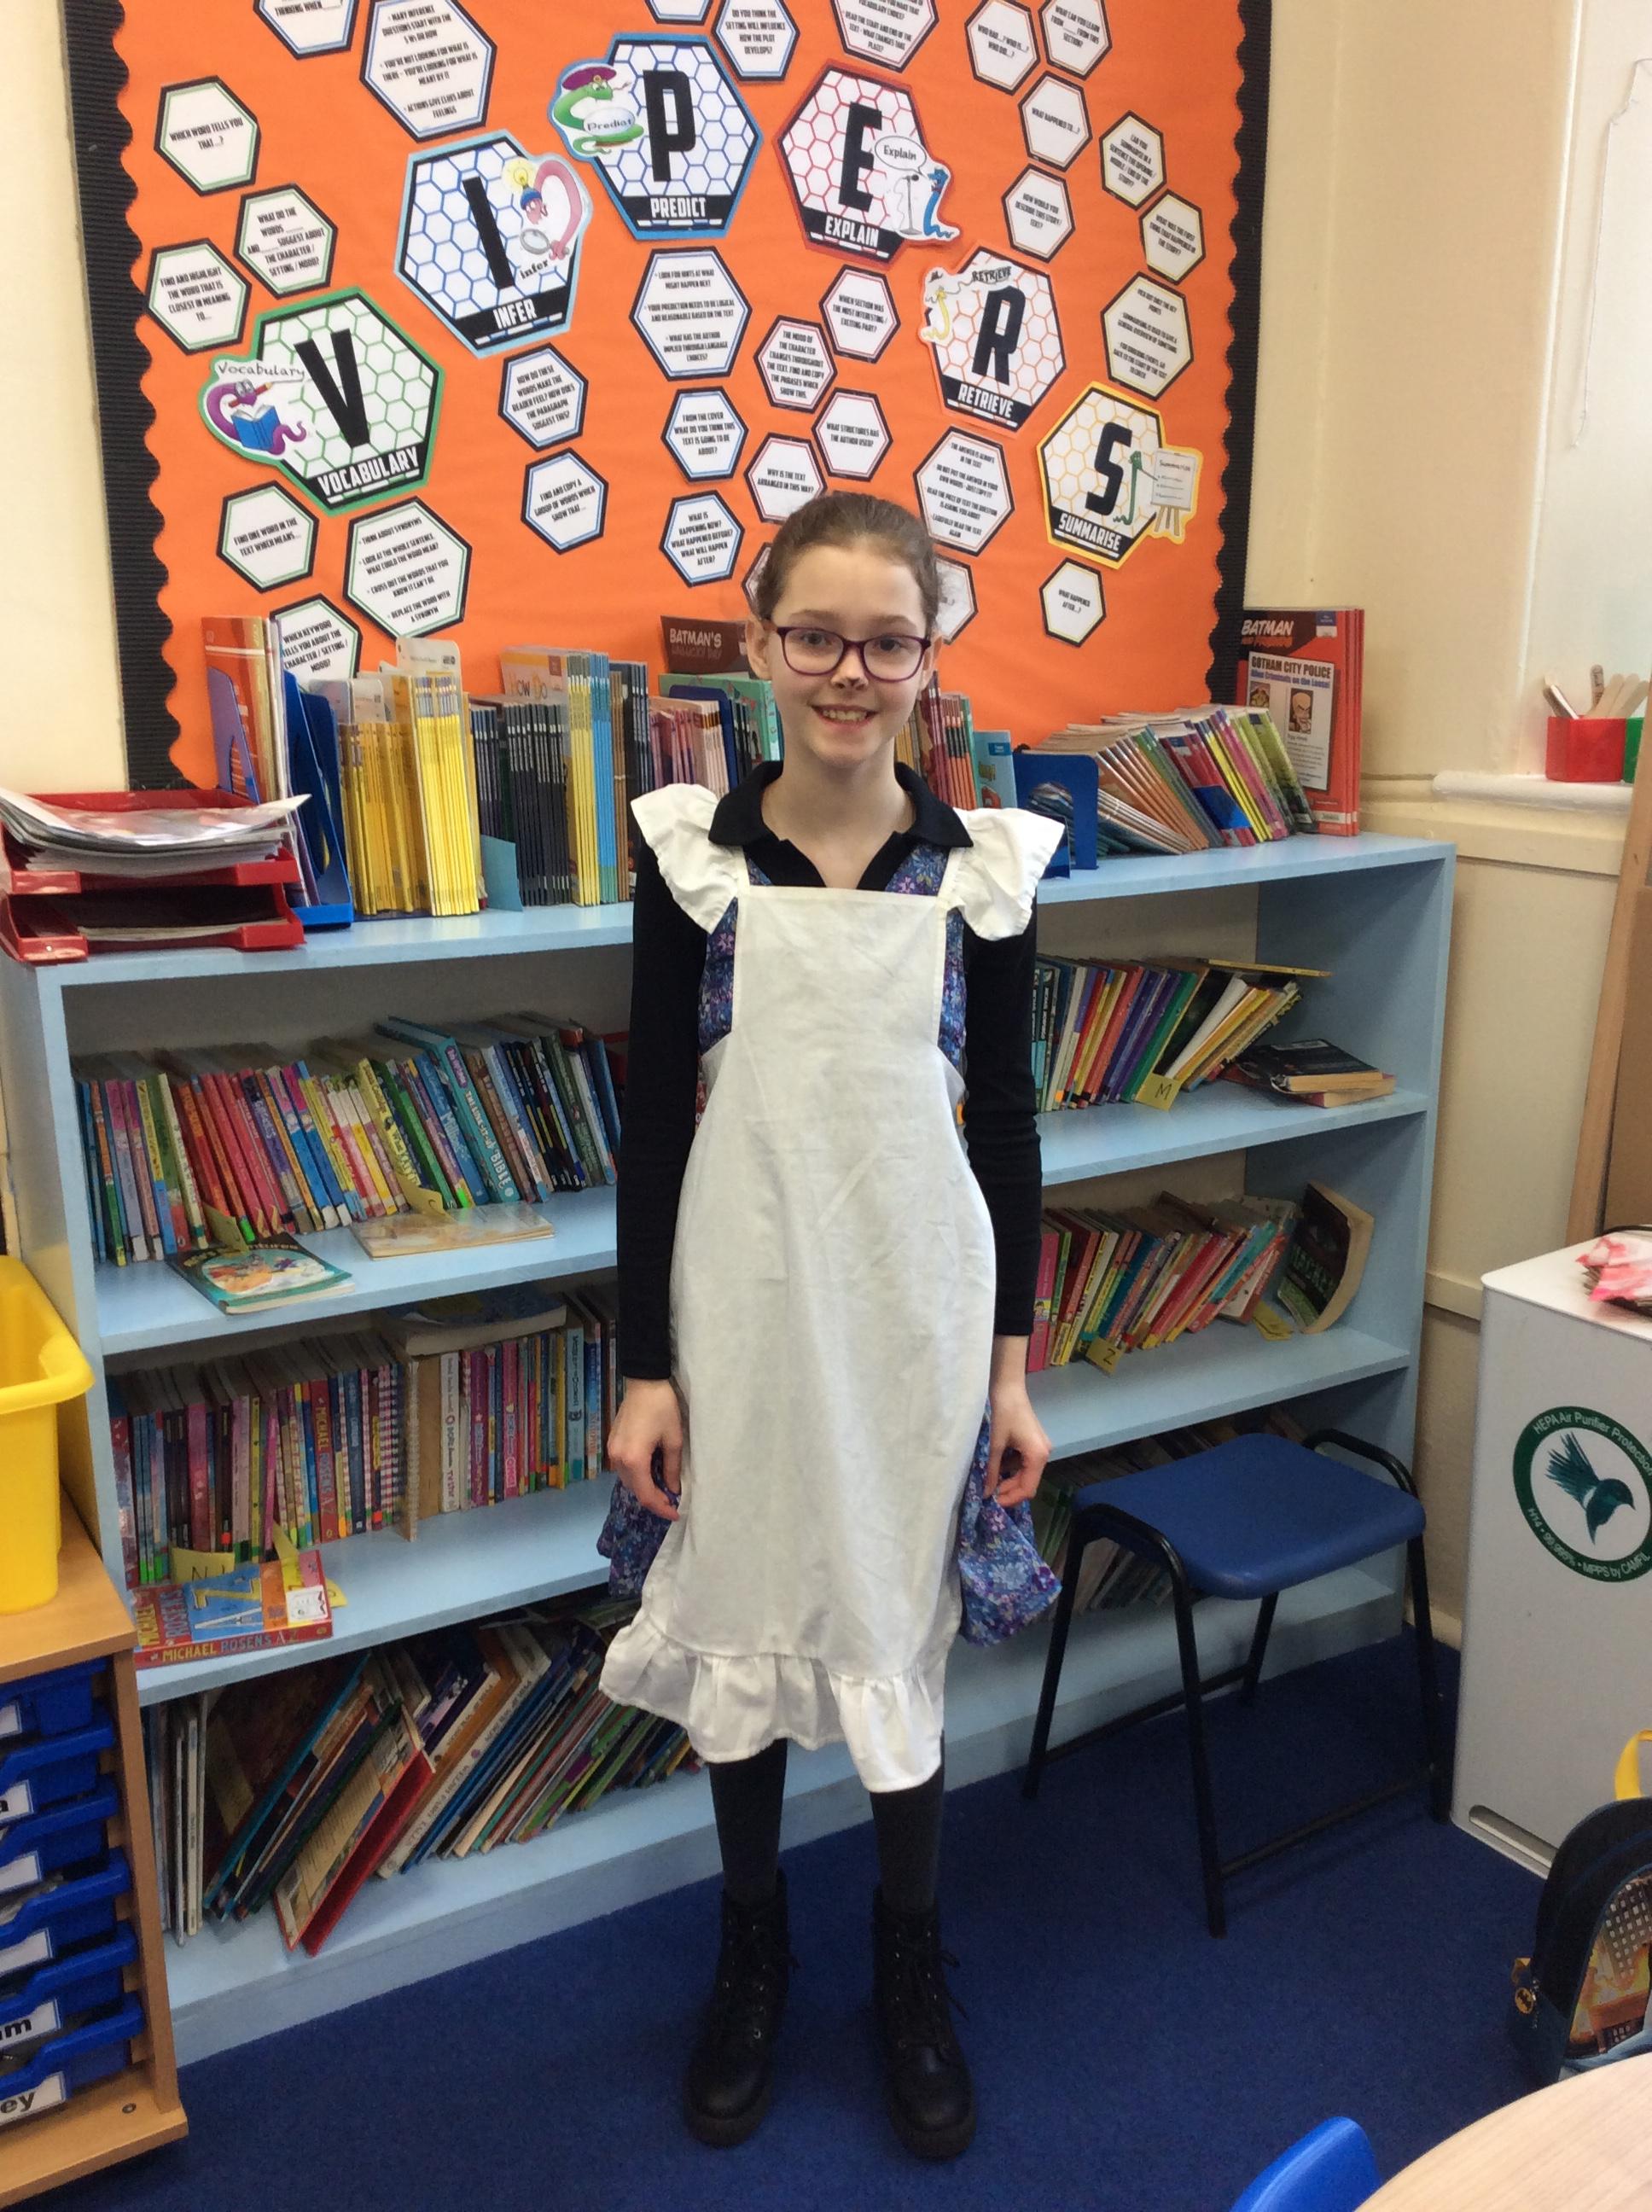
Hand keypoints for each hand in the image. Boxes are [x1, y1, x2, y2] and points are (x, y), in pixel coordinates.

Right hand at [607, 1377, 684, 1520]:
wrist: (644, 1382)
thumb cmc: (663, 1409)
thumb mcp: (673, 1440)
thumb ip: (672, 1468)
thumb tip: (672, 1489)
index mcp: (634, 1460)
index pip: (646, 1495)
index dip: (660, 1508)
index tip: (675, 1513)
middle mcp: (618, 1459)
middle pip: (634, 1490)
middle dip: (653, 1499)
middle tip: (671, 1501)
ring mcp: (612, 1451)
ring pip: (628, 1480)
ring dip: (644, 1487)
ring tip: (663, 1488)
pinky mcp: (612, 1443)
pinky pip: (624, 1468)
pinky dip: (637, 1475)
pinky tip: (650, 1472)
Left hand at [983, 1379, 1049, 1508]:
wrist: (1008, 1387)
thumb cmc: (1002, 1413)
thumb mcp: (995, 1444)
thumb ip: (992, 1470)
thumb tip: (986, 1493)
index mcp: (1038, 1456)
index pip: (1028, 1488)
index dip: (1011, 1498)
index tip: (994, 1502)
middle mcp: (1043, 1454)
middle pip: (1028, 1482)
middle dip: (1009, 1490)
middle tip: (989, 1494)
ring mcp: (1039, 1447)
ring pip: (1025, 1473)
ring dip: (1009, 1479)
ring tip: (990, 1482)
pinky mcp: (1033, 1442)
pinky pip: (1023, 1462)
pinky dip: (1011, 1467)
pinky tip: (996, 1466)